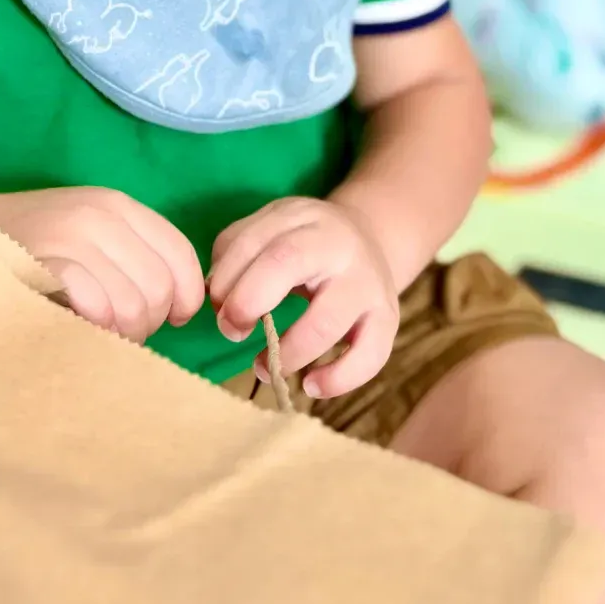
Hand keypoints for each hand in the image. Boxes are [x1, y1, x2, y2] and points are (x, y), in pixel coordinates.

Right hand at [0, 186, 205, 343]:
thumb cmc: (35, 245)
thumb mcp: (92, 237)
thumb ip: (135, 257)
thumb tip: (180, 305)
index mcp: (119, 205)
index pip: (180, 254)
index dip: (186, 296)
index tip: (173, 319)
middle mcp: (99, 215)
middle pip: (158, 288)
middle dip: (148, 324)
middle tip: (122, 331)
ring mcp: (68, 236)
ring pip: (130, 302)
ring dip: (120, 332)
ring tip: (99, 331)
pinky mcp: (40, 262)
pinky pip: (94, 304)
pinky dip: (93, 324)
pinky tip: (79, 325)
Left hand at [208, 198, 398, 398]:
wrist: (370, 239)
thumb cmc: (304, 243)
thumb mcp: (270, 229)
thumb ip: (235, 254)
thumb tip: (217, 301)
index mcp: (302, 218)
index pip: (256, 242)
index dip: (228, 279)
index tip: (216, 307)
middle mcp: (338, 244)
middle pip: (287, 263)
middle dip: (248, 302)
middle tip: (231, 331)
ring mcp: (367, 282)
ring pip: (327, 321)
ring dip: (287, 352)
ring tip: (263, 366)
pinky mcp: (388, 318)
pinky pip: (370, 355)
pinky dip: (339, 379)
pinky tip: (311, 385)